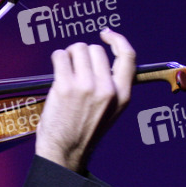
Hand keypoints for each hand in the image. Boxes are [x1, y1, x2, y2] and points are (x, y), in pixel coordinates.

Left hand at [34, 29, 135, 173]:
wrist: (66, 151)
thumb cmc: (84, 130)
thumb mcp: (111, 110)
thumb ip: (112, 86)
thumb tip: (101, 58)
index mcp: (123, 94)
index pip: (128, 56)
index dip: (117, 40)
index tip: (106, 34)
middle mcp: (107, 89)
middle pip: (96, 50)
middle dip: (83, 53)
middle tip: (75, 67)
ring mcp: (86, 87)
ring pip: (78, 49)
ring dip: (69, 55)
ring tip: (65, 70)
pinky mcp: (65, 87)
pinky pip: (60, 56)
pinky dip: (57, 57)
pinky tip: (57, 69)